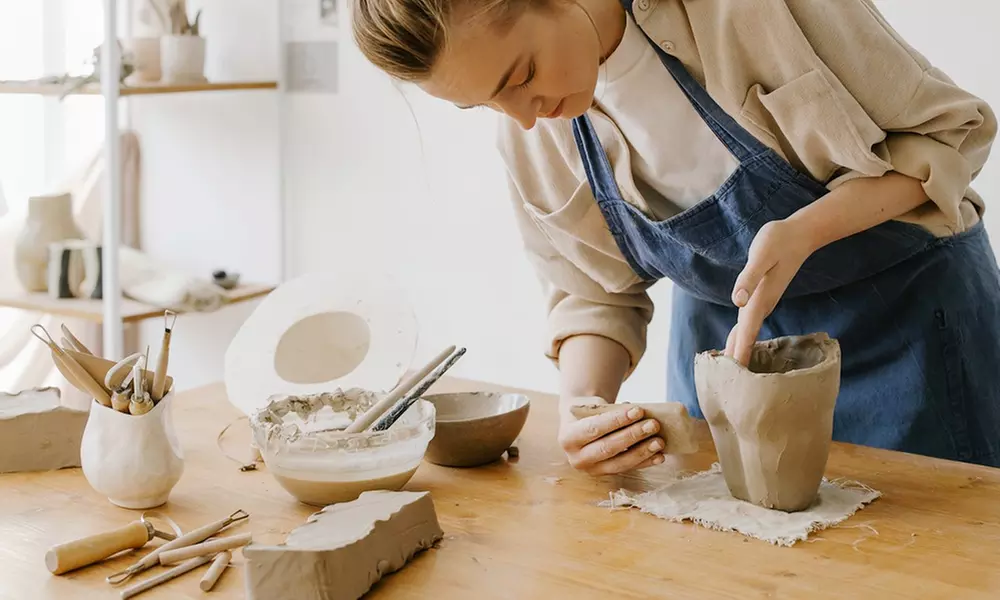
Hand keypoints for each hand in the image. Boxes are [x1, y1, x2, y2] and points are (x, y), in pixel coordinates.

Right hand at [558, 398, 664, 474]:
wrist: (579, 426)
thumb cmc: (589, 413)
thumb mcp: (592, 407)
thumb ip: (609, 411)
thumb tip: (639, 414)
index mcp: (568, 437)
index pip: (594, 428)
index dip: (617, 420)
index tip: (638, 410)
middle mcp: (576, 458)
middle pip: (607, 448)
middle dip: (632, 436)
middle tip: (653, 425)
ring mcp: (591, 470)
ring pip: (619, 463)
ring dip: (642, 452)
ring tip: (659, 441)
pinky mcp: (605, 475)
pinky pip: (627, 470)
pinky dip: (645, 463)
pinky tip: (659, 456)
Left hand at [725, 219, 816, 364]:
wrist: (801, 234)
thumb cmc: (779, 240)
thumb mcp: (762, 254)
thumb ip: (749, 277)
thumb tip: (737, 300)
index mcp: (759, 298)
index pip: (746, 330)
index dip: (738, 352)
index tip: (734, 377)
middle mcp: (762, 303)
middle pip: (746, 335)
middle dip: (737, 357)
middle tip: (727, 383)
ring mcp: (764, 301)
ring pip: (748, 329)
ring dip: (739, 347)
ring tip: (729, 367)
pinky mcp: (763, 296)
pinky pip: (750, 321)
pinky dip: (743, 334)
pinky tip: (740, 340)